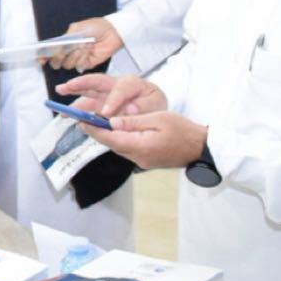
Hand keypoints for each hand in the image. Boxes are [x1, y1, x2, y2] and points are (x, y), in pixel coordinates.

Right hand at [46, 17, 123, 70]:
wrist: (112, 32)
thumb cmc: (94, 26)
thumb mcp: (76, 29)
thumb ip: (65, 39)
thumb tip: (56, 48)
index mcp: (65, 41)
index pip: (51, 50)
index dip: (44, 56)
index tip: (40, 60)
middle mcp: (70, 51)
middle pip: (56, 60)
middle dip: (58, 57)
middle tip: (64, 52)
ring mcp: (78, 58)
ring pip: (68, 64)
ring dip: (74, 55)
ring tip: (83, 46)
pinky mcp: (88, 64)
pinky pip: (80, 66)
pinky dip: (83, 59)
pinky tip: (89, 52)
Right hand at [56, 73, 166, 117]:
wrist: (153, 106)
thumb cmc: (154, 103)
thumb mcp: (156, 104)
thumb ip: (144, 107)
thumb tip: (130, 110)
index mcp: (132, 83)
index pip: (121, 89)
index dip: (113, 101)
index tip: (106, 113)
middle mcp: (115, 85)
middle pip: (96, 81)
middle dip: (80, 83)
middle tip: (65, 86)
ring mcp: (106, 93)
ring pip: (87, 91)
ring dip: (72, 93)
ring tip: (60, 97)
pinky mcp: (100, 102)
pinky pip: (87, 104)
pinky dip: (77, 108)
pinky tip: (68, 113)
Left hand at [80, 111, 206, 169]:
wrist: (201, 147)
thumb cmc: (182, 130)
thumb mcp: (158, 119)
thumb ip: (133, 121)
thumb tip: (111, 121)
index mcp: (141, 146)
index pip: (111, 138)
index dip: (94, 129)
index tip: (80, 120)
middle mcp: (138, 157)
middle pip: (111, 144)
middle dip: (96, 132)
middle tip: (82, 118)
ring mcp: (142, 161)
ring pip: (118, 147)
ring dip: (106, 136)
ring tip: (94, 122)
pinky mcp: (146, 161)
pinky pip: (127, 149)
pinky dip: (118, 139)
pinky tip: (114, 130)